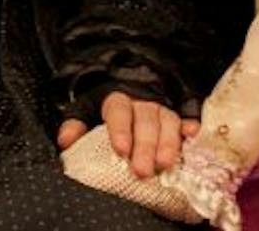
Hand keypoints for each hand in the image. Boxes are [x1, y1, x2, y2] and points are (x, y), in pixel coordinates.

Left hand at [56, 92, 197, 178]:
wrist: (129, 88)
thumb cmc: (107, 111)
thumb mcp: (86, 111)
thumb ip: (75, 124)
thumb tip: (66, 140)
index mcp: (117, 100)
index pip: (119, 110)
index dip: (120, 129)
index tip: (121, 149)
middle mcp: (142, 102)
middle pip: (145, 120)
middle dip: (145, 146)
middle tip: (142, 170)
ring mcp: (162, 109)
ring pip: (167, 121)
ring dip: (168, 143)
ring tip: (165, 164)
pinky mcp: (177, 118)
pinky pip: (185, 121)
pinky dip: (190, 129)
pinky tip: (192, 136)